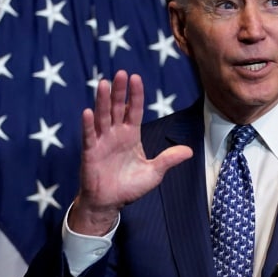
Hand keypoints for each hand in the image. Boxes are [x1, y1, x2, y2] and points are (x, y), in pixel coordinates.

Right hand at [70, 70, 192, 234]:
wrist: (110, 203)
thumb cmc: (130, 187)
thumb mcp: (154, 173)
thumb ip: (168, 160)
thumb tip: (189, 151)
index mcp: (131, 136)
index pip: (134, 111)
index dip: (135, 95)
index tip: (136, 78)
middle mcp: (115, 134)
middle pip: (117, 108)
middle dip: (120, 92)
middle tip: (121, 73)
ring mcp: (102, 142)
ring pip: (102, 117)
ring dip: (103, 101)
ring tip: (104, 84)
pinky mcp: (90, 153)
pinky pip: (89, 136)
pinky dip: (88, 125)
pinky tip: (88, 112)